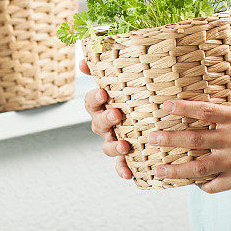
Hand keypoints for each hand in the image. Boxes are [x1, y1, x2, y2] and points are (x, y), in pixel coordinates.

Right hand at [80, 58, 132, 179]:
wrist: (146, 115)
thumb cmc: (129, 93)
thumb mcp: (120, 78)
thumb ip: (104, 67)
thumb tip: (84, 57)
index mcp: (101, 105)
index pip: (91, 101)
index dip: (95, 98)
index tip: (103, 93)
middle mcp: (104, 123)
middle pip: (97, 123)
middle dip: (106, 119)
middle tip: (117, 114)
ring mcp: (112, 139)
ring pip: (107, 146)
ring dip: (114, 146)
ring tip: (125, 145)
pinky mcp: (124, 155)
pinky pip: (120, 165)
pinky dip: (122, 170)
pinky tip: (129, 173)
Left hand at [146, 44, 230, 192]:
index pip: (206, 111)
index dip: (184, 108)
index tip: (165, 105)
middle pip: (197, 140)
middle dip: (171, 139)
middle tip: (151, 138)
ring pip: (201, 168)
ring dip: (177, 170)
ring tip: (157, 170)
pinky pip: (215, 185)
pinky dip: (199, 185)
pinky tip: (185, 182)